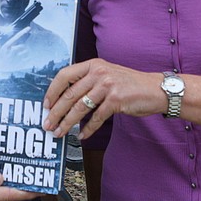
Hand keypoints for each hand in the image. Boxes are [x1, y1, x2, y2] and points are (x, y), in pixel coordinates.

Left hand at [42, 59, 163, 140]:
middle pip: (69, 94)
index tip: (45, 105)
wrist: (155, 89)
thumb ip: (88, 81)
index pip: (64, 75)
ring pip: (80, 107)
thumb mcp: (107, 75)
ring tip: (59, 133)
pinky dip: (88, 129)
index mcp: (93, 64)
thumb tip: (65, 99)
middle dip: (56, 112)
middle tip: (47, 124)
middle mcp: (98, 72)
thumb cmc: (129, 84)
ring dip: (67, 123)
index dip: (52, 91)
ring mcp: (107, 85)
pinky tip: (81, 136)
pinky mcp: (116, 100)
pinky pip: (96, 118)